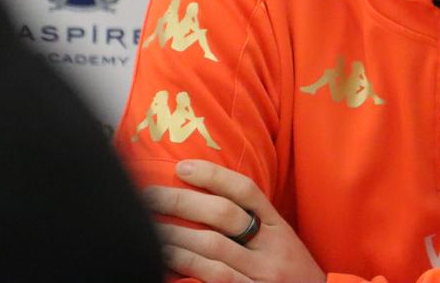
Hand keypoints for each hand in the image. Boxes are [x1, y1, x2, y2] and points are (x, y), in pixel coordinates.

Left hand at [144, 159, 324, 282]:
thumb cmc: (289, 273)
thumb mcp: (280, 242)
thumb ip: (254, 223)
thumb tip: (208, 201)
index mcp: (278, 227)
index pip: (246, 192)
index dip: (214, 176)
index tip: (183, 167)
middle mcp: (271, 247)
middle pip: (224, 215)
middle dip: (183, 202)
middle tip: (151, 196)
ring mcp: (260, 274)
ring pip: (213, 248)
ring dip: (175, 236)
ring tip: (150, 227)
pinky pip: (213, 279)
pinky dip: (186, 267)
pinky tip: (167, 259)